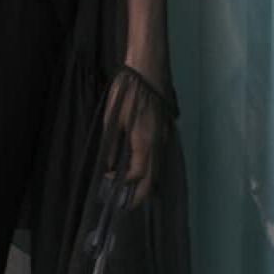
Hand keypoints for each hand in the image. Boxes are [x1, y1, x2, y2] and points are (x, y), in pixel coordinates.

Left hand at [99, 65, 170, 210]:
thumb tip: (109, 166)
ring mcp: (165, 136)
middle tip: (126, 206)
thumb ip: (112, 146)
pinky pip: (160, 157)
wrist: (148, 67)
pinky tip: (143, 170)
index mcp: (145, 142)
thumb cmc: (128, 91)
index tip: (108, 184)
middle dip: (140, 195)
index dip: (123, 184)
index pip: (137, 175)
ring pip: (158, 168)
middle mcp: (159, 144)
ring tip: (133, 193)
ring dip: (147, 183)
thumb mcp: (113, 119)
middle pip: (152, 178)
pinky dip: (152, 169)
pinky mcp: (166, 129)